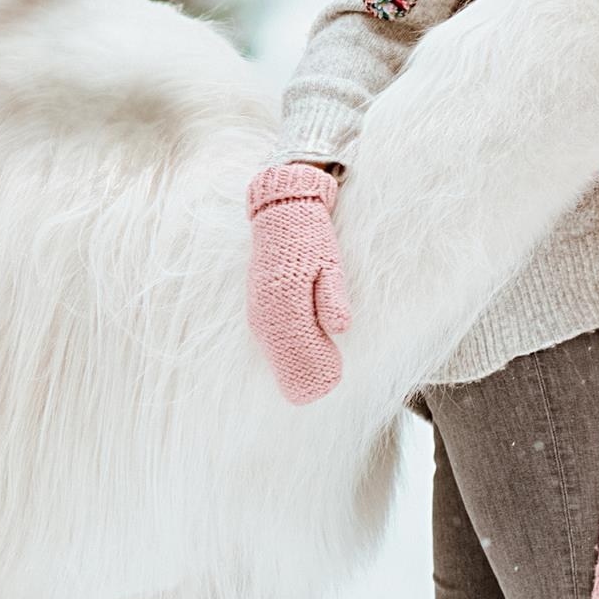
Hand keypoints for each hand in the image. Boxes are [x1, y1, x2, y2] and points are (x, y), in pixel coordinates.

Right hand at [246, 162, 350, 402]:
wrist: (281, 213)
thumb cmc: (309, 237)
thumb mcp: (329, 262)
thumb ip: (332, 295)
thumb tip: (340, 326)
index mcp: (285, 299)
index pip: (299, 346)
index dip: (317, 366)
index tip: (334, 379)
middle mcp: (265, 310)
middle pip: (284, 355)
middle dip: (304, 374)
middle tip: (329, 385)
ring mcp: (259, 310)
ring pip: (275, 350)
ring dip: (293, 367)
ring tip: (317, 380)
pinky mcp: (259, 308)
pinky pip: (270, 340)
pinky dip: (284, 354)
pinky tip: (298, 363)